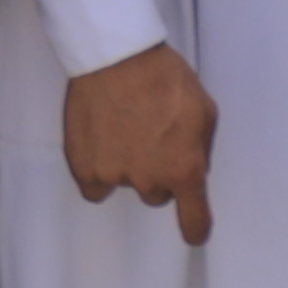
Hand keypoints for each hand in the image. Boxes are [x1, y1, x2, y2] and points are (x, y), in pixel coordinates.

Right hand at [65, 43, 213, 240]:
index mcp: (184, 169)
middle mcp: (149, 180)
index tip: (195, 231)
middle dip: (159, 171)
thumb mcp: (204, 109)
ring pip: (127, 184)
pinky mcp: (83, 168)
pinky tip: (102, 141)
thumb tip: (195, 167)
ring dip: (129, 165)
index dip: (196, 227)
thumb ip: (201, 147)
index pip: (194, 220)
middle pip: (157, 194)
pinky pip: (95, 185)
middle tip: (152, 136)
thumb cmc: (164, 76)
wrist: (116, 55)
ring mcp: (114, 176)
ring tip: (125, 127)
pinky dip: (99, 170)